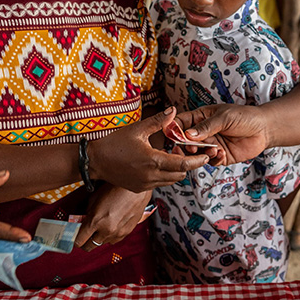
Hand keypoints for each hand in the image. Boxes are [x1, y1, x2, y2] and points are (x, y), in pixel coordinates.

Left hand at [76, 183, 150, 250]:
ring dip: (99, 238)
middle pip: (90, 247)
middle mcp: (106, 230)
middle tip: (84, 236)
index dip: (75, 240)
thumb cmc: (116, 189)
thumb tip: (82, 219)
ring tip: (100, 227)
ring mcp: (117, 233)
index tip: (75, 237)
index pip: (80, 241)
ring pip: (102, 243)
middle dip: (85, 243)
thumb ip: (87, 212)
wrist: (136, 188)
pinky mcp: (127, 232)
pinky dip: (110, 236)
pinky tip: (110, 226)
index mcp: (96, 221)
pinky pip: (114, 240)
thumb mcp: (95, 198)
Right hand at [88, 107, 212, 191]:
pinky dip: (164, 174)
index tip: (206, 155)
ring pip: (171, 180)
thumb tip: (174, 111)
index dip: (197, 160)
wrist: (93, 161)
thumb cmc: (114, 143)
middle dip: (187, 164)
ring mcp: (145, 185)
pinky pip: (159, 183)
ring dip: (175, 170)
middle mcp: (152, 177)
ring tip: (170, 155)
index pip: (184, 165)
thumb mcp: (137, 129)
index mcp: (153, 161)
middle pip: (180, 175)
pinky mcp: (139, 189)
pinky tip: (157, 162)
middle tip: (185, 151)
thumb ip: (158, 121)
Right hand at [174, 104, 270, 165]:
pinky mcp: (220, 156)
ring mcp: (211, 145)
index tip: (171, 136)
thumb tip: (188, 135)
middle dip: (186, 146)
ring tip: (212, 149)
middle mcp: (203, 132)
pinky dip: (213, 159)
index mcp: (201, 118)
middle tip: (190, 148)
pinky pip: (210, 161)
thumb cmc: (245, 117)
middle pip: (185, 141)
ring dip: (200, 153)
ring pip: (196, 153)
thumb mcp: (224, 117)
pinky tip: (221, 153)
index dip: (174, 129)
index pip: (181, 123)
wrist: (264, 129)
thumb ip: (206, 127)